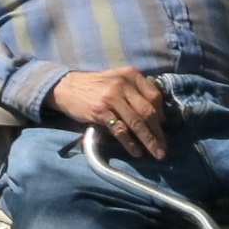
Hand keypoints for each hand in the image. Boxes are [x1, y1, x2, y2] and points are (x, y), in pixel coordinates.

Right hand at [51, 65, 169, 158]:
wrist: (65, 87)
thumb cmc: (95, 86)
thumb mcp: (117, 80)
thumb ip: (136, 92)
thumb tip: (159, 117)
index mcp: (129, 75)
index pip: (154, 96)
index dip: (161, 114)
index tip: (161, 126)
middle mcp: (122, 84)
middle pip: (148, 112)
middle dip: (158, 132)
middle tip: (163, 147)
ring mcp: (111, 97)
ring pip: (137, 123)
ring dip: (149, 141)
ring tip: (156, 153)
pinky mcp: (100, 111)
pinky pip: (120, 130)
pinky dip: (130, 143)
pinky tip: (135, 151)